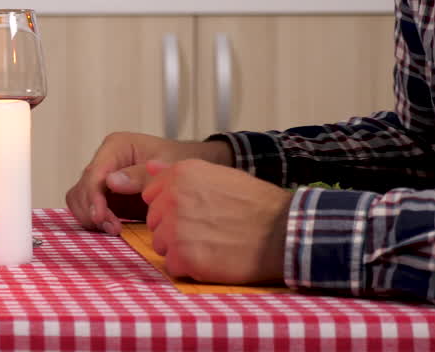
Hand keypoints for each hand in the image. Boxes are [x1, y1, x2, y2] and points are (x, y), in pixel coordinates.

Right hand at [65, 133, 233, 234]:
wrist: (191, 169)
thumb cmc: (182, 161)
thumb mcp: (166, 165)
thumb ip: (139, 174)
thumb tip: (109, 182)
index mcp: (116, 146)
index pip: (94, 173)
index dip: (93, 197)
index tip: (101, 217)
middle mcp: (105, 161)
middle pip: (82, 188)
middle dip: (93, 210)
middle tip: (112, 228)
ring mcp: (103, 178)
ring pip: (80, 199)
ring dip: (91, 216)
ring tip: (114, 229)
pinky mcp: (107, 195)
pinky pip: (90, 208)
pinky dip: (96, 220)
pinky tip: (113, 228)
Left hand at [141, 159, 292, 284]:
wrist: (284, 232)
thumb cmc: (256, 204)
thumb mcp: (219, 175)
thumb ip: (178, 172)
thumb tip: (150, 166)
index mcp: (181, 174)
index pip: (151, 195)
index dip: (170, 207)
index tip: (192, 213)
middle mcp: (172, 198)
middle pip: (154, 221)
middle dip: (173, 229)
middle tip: (205, 232)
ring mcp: (176, 228)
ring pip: (160, 244)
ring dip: (179, 249)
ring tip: (209, 245)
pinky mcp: (183, 256)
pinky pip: (172, 266)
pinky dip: (188, 268)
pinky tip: (211, 260)